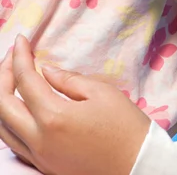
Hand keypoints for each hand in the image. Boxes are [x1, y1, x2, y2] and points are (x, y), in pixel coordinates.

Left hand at [0, 35, 149, 174]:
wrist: (138, 167)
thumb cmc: (126, 127)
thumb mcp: (101, 93)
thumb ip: (68, 80)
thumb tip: (46, 71)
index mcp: (54, 118)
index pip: (25, 80)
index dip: (19, 56)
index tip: (21, 40)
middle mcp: (39, 140)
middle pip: (3, 105)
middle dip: (4, 75)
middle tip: (14, 56)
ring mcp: (39, 158)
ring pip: (2, 128)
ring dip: (3, 99)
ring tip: (13, 79)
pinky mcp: (44, 167)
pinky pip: (14, 144)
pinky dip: (10, 121)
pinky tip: (21, 108)